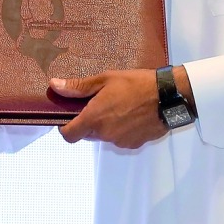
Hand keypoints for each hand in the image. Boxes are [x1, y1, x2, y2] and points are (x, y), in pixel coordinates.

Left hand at [50, 69, 166, 148]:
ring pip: (104, 136)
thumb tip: (54, 85)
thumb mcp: (105, 79)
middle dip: (89, 122)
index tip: (69, 117)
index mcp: (94, 118)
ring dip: (106, 125)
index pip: (69, 135)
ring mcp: (120, 141)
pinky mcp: (135, 144)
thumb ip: (78, 86)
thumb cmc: (135, 84)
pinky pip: (120, 139)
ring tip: (119, 106)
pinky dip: (121, 130)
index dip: (65, 128)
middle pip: (87, 134)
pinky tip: (131, 115)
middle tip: (99, 103)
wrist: (168, 96)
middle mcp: (105, 134)